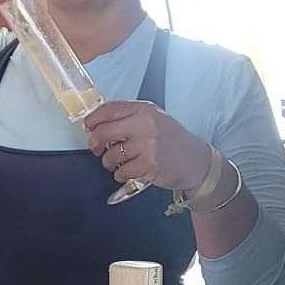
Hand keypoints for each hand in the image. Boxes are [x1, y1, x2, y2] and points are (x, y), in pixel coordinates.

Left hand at [80, 101, 213, 192]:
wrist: (196, 162)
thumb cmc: (173, 141)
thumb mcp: (155, 119)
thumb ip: (130, 118)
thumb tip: (99, 123)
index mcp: (145, 110)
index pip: (110, 109)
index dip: (93, 119)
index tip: (88, 126)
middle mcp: (146, 125)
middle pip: (104, 132)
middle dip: (94, 142)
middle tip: (96, 147)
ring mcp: (148, 146)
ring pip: (111, 155)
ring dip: (109, 162)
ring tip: (119, 162)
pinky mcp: (150, 166)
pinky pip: (122, 172)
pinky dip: (121, 174)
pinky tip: (130, 171)